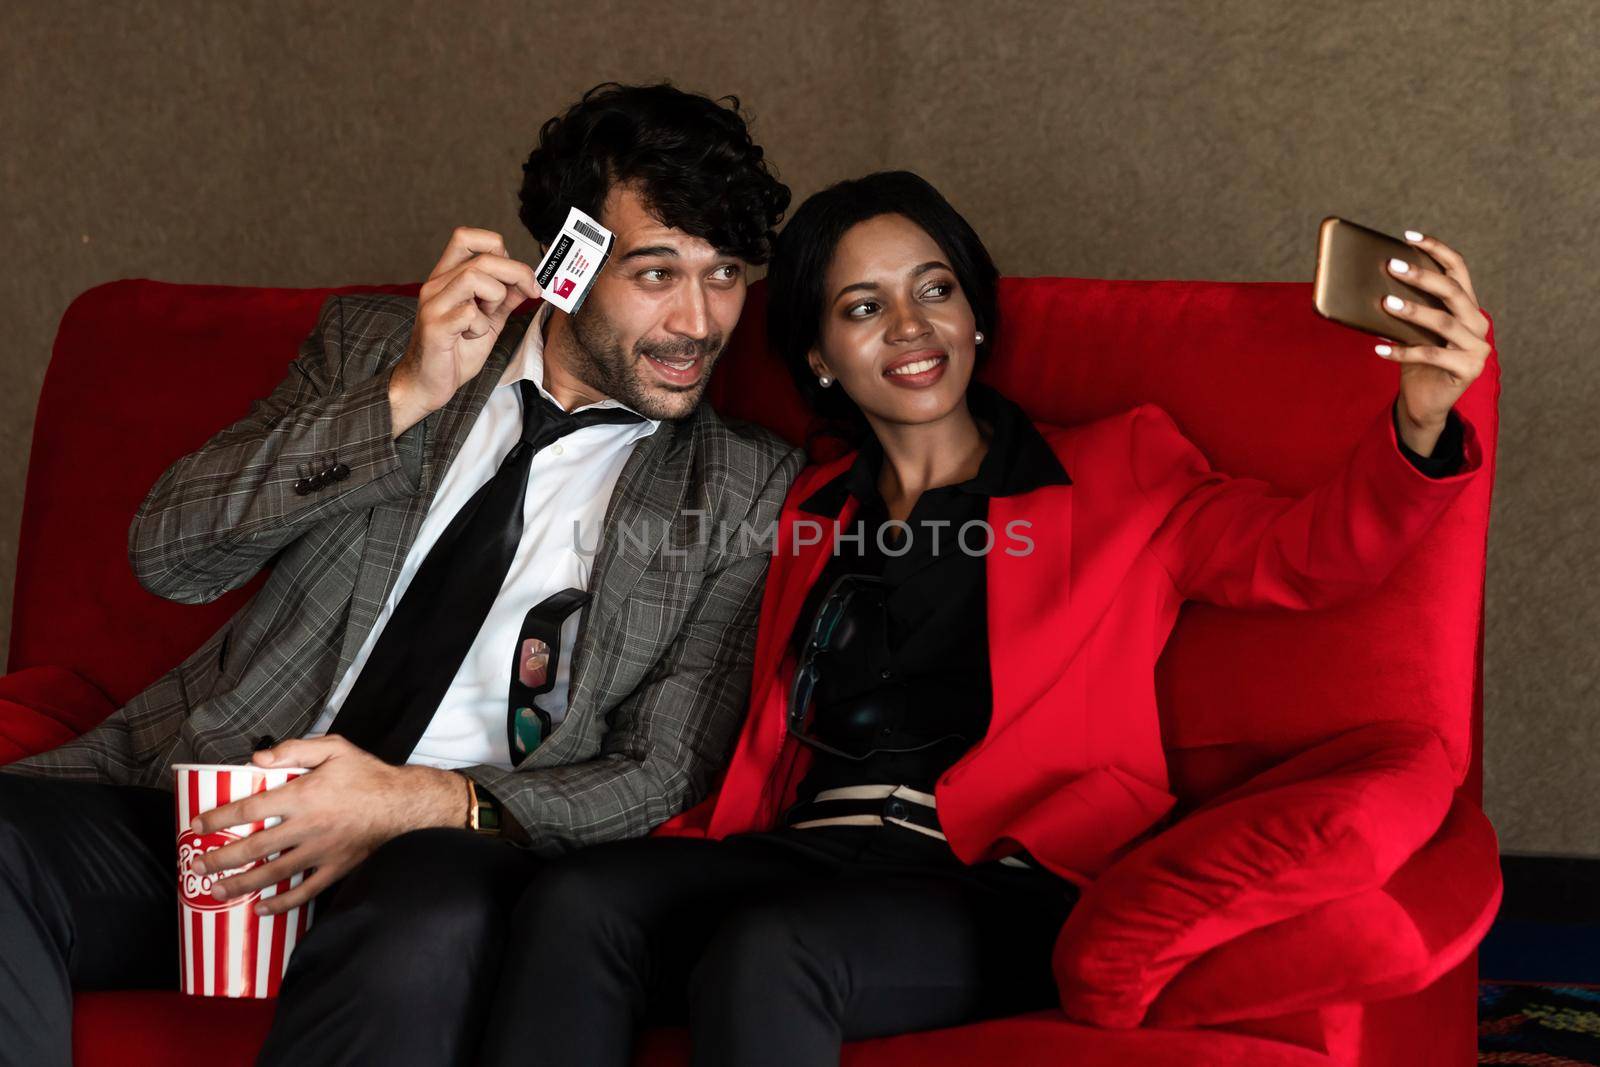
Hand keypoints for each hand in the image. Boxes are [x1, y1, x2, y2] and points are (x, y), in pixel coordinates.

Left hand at [189, 735, 467, 914]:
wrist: (405, 805)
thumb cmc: (369, 775)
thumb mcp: (335, 749)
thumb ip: (295, 750)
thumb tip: (257, 760)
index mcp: (303, 796)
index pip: (250, 808)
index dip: (220, 817)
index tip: (199, 824)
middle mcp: (307, 827)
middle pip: (254, 847)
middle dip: (220, 858)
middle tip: (196, 865)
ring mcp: (321, 852)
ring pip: (273, 874)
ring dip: (241, 884)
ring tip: (216, 890)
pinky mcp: (335, 869)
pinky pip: (305, 891)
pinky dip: (282, 904)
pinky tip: (262, 909)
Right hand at [389, 227, 541, 435]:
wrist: (427, 385)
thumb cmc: (455, 352)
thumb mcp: (488, 321)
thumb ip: (505, 300)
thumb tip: (529, 282)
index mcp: (447, 278)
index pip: (466, 237)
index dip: (497, 246)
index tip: (518, 273)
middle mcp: (436, 285)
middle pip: (481, 257)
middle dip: (516, 272)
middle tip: (531, 291)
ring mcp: (433, 305)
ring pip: (473, 278)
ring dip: (495, 297)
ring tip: (488, 318)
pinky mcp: (435, 327)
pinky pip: (469, 313)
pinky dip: (481, 326)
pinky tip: (472, 337)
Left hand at [1374, 231, 1492, 437]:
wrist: (1425, 401)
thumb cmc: (1417, 361)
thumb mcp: (1412, 330)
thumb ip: (1407, 309)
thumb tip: (1373, 284)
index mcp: (1466, 306)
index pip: (1457, 269)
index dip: (1437, 249)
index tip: (1409, 236)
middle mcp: (1477, 322)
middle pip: (1452, 291)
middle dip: (1422, 276)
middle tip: (1392, 266)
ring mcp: (1478, 346)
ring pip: (1444, 322)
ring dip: (1412, 311)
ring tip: (1385, 303)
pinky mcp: (1469, 369)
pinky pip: (1432, 355)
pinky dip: (1403, 351)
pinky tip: (1379, 349)